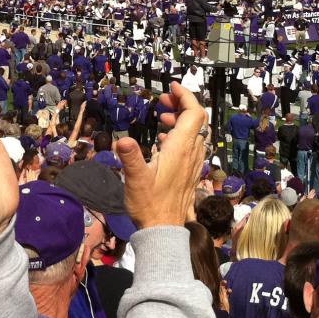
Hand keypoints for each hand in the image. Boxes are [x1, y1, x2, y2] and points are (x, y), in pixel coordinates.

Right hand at [115, 82, 205, 230]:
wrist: (164, 230)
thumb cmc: (150, 205)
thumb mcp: (136, 179)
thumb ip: (130, 157)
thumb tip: (122, 141)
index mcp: (181, 149)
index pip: (194, 113)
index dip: (186, 95)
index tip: (172, 87)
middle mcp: (191, 154)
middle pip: (196, 120)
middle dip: (181, 105)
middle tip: (162, 100)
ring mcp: (192, 164)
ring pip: (195, 133)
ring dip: (181, 120)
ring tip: (162, 118)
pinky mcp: (189, 173)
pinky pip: (191, 146)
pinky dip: (180, 136)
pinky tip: (164, 142)